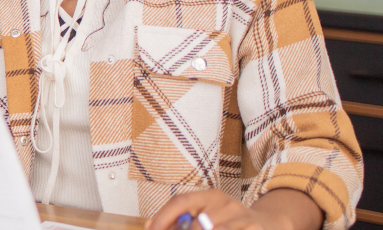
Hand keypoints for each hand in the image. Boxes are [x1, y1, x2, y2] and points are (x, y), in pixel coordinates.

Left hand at [145, 188, 320, 229]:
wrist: (272, 222)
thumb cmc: (230, 221)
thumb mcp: (209, 213)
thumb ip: (183, 219)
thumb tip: (150, 225)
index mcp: (210, 196)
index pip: (181, 201)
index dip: (163, 217)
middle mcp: (226, 204)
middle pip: (196, 225)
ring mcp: (242, 218)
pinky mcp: (255, 229)